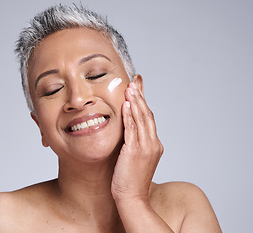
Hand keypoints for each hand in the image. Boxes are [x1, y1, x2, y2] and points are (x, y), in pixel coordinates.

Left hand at [111, 78, 163, 202]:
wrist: (132, 197)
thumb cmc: (131, 180)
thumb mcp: (136, 158)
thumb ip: (135, 144)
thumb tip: (129, 133)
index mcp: (154, 145)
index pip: (149, 119)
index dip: (143, 103)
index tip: (138, 90)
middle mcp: (153, 144)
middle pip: (147, 115)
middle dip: (140, 97)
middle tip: (134, 82)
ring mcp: (145, 147)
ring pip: (141, 119)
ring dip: (135, 101)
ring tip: (130, 88)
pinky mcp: (135, 151)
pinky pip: (132, 128)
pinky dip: (129, 115)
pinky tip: (125, 104)